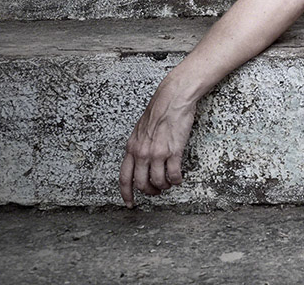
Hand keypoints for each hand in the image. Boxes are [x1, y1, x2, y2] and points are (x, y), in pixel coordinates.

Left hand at [119, 85, 196, 207]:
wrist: (173, 99)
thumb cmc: (159, 110)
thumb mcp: (140, 130)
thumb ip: (138, 146)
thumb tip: (139, 159)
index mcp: (131, 148)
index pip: (124, 178)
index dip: (126, 194)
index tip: (130, 203)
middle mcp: (141, 153)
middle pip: (141, 183)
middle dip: (149, 192)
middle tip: (156, 192)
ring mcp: (157, 153)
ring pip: (158, 182)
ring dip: (164, 186)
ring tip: (169, 183)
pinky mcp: (173, 151)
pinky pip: (173, 174)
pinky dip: (176, 180)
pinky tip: (179, 178)